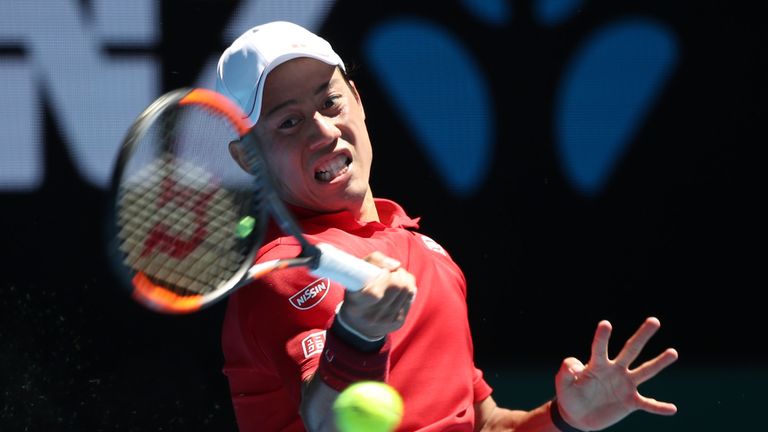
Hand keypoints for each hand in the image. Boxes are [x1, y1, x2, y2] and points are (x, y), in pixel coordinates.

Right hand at [337, 252, 416, 339]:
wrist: (359, 325)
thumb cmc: (356, 293)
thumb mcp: (355, 275)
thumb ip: (373, 261)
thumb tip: (396, 265)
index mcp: (356, 305)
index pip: (375, 292)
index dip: (384, 276)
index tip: (383, 271)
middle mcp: (372, 316)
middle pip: (397, 287)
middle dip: (397, 274)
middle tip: (392, 271)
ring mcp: (387, 321)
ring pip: (407, 290)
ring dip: (404, 278)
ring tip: (396, 277)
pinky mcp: (399, 322)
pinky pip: (411, 297)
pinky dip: (407, 288)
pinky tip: (399, 288)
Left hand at [554, 317, 677, 430]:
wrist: (577, 415)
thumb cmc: (569, 395)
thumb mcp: (563, 383)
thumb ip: (566, 372)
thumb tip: (575, 367)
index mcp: (597, 364)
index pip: (600, 348)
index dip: (602, 337)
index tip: (605, 324)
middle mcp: (615, 370)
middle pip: (631, 350)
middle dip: (642, 336)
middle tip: (654, 320)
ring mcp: (625, 385)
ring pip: (645, 371)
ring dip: (659, 362)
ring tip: (673, 352)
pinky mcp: (630, 402)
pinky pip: (647, 404)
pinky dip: (659, 407)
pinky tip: (672, 408)